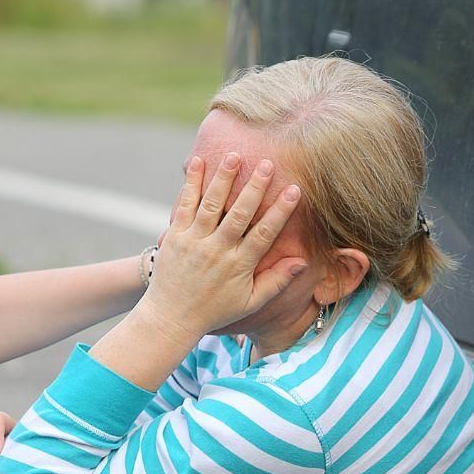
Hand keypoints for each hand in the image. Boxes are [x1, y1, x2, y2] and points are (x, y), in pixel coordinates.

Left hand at [135, 154, 306, 339]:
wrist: (171, 317)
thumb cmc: (214, 310)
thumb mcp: (249, 302)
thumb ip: (276, 281)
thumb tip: (302, 262)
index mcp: (239, 266)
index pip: (264, 234)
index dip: (280, 211)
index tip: (294, 190)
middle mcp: (218, 251)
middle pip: (240, 214)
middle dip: (255, 187)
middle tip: (268, 164)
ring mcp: (195, 242)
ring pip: (212, 204)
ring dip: (224, 178)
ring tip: (235, 156)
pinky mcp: (176, 236)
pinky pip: (185, 205)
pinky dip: (192, 183)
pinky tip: (200, 162)